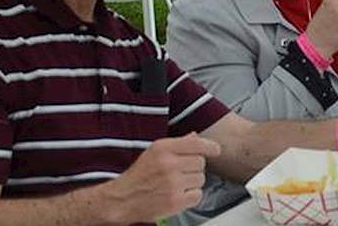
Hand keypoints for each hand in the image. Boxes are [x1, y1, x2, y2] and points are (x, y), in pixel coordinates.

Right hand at [99, 133, 220, 222]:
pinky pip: (198, 195)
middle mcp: (168, 164)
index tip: (216, 150)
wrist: (121, 200)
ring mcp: (172, 183)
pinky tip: (178, 195)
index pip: (196, 144)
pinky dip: (191, 197)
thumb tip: (195, 136)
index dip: (210, 147)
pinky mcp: (175, 201)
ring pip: (201, 179)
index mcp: (162, 148)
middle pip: (201, 162)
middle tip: (181, 173)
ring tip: (177, 184)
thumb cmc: (138, 176)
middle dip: (194, 168)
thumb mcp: (154, 152)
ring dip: (193, 183)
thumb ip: (177, 144)